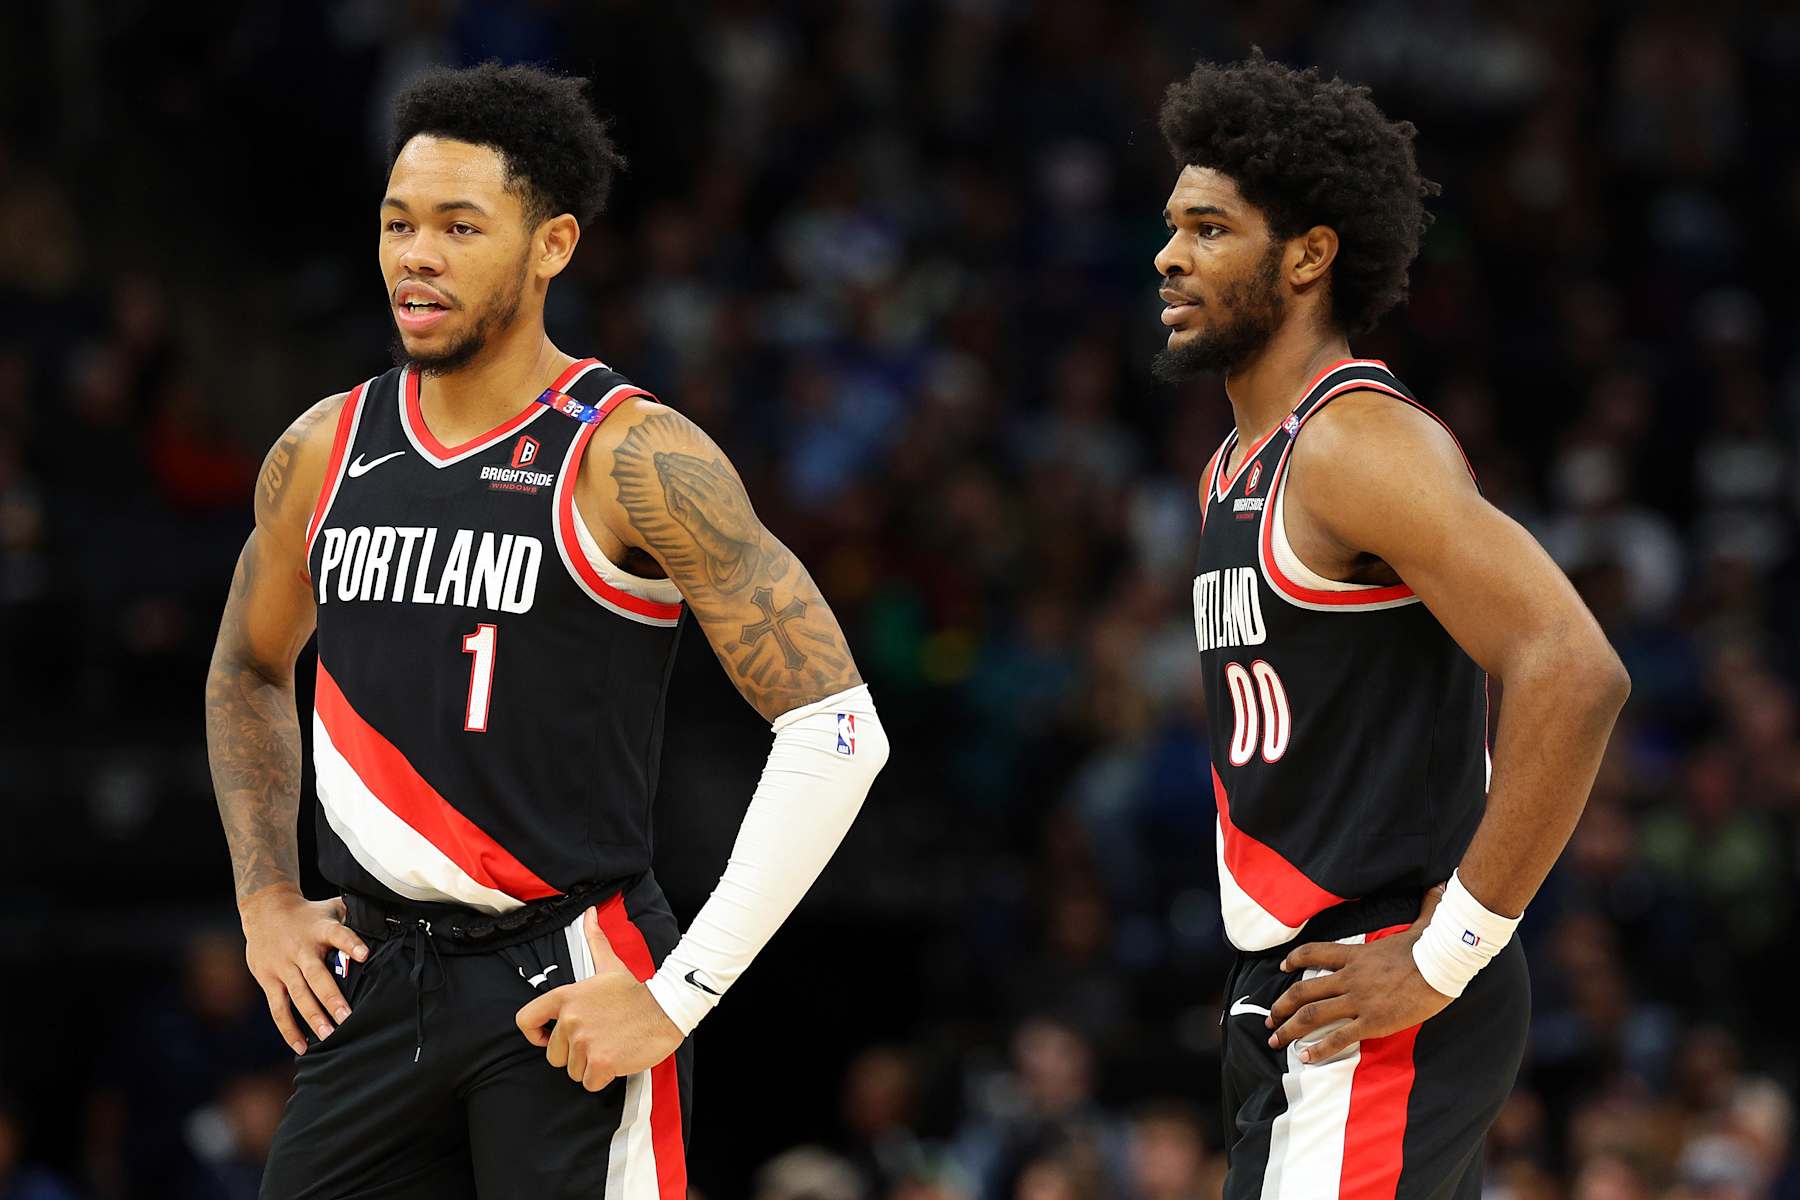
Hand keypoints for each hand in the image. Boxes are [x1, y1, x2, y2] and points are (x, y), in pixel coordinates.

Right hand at [239, 886, 367, 1053]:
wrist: (265, 910)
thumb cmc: (309, 914)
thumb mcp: (332, 908)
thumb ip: (354, 918)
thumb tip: (387, 925)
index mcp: (320, 929)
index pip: (337, 934)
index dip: (350, 944)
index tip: (364, 955)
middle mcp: (300, 949)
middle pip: (316, 975)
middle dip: (331, 997)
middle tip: (347, 1017)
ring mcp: (283, 966)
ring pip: (297, 995)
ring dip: (312, 1016)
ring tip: (328, 1036)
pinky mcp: (268, 979)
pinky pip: (278, 1008)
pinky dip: (288, 1029)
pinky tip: (301, 1046)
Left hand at [514, 906, 682, 1091]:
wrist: (666, 1008)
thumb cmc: (635, 990)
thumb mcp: (610, 965)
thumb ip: (594, 940)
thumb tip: (589, 914)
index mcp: (566, 997)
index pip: (525, 1020)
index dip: (534, 1034)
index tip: (547, 1037)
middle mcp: (570, 1020)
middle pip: (554, 1055)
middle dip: (574, 1053)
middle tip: (598, 1039)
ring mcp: (585, 1042)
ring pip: (573, 1070)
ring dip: (590, 1065)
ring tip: (610, 1046)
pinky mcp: (601, 1062)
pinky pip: (589, 1082)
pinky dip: (603, 1077)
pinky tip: (617, 1059)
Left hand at [1266, 884, 1450, 1062]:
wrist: (1443, 967)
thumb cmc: (1433, 947)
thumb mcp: (1422, 924)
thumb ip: (1425, 907)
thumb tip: (1439, 886)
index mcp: (1356, 955)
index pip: (1314, 953)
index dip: (1294, 960)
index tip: (1282, 967)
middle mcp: (1349, 978)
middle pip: (1303, 991)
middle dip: (1281, 1007)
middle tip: (1269, 1019)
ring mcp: (1358, 1000)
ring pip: (1312, 1015)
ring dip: (1290, 1029)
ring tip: (1275, 1041)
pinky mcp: (1372, 1022)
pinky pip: (1339, 1038)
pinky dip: (1318, 1049)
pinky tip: (1305, 1057)